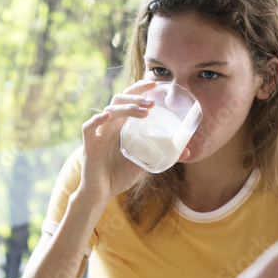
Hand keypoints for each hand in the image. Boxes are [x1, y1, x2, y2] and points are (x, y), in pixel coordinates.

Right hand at [79, 80, 192, 204]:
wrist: (102, 193)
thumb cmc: (120, 174)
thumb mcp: (145, 162)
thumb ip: (162, 154)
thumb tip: (188, 152)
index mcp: (122, 125)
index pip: (129, 98)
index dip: (139, 88)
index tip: (155, 84)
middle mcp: (110, 125)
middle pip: (119, 100)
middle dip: (136, 97)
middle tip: (153, 103)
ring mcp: (98, 134)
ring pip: (109, 111)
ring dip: (127, 108)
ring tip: (144, 112)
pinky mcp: (89, 145)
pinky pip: (88, 128)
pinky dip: (96, 120)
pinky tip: (106, 116)